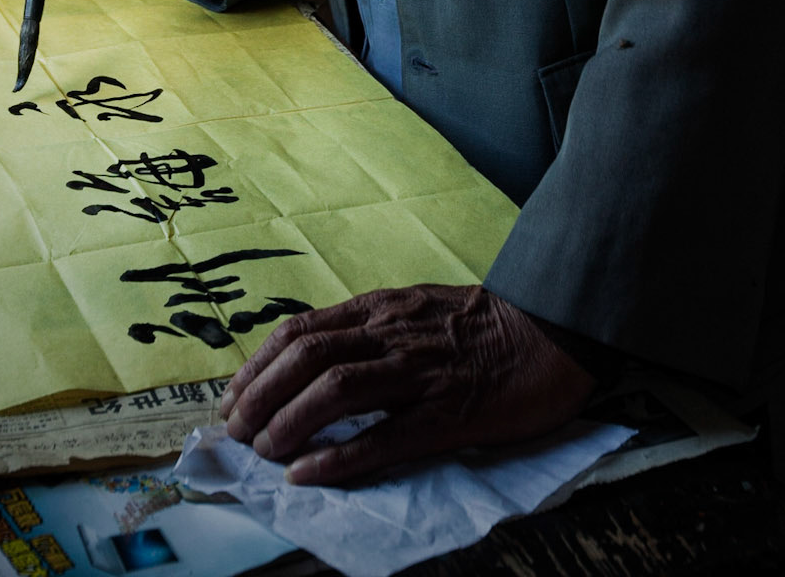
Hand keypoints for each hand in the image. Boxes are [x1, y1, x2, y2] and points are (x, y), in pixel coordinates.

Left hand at [220, 284, 595, 485]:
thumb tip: (315, 361)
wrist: (551, 331)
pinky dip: (339, 458)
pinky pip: (384, 437)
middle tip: (236, 432)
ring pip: (336, 390)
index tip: (233, 396)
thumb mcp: (415, 309)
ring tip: (265, 453)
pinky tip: (310, 476)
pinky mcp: (447, 413)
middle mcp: (391, 334)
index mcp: (381, 309)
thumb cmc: (481, 326)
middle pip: (308, 357)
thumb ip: (370, 329)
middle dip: (261, 395)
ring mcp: (419, 373)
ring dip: (289, 423)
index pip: (302, 330)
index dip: (259, 365)